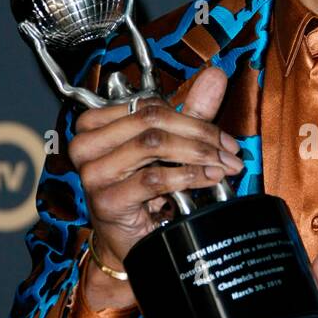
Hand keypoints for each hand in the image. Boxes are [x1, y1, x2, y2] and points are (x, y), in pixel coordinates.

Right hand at [69, 65, 244, 305]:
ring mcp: (93, 172)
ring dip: (197, 155)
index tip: (224, 138)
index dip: (194, 119)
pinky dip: (188, 177)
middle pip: (152, 121)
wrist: (127, 241)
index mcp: (96, 124)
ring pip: (154, 145)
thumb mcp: (169, 147)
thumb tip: (216, 76)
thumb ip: (190, 112)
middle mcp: (87, 144)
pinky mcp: (106, 199)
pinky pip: (154, 178)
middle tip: (229, 152)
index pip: (150, 106)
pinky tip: (207, 180)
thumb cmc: (143, 192)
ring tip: (222, 167)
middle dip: (200, 135)